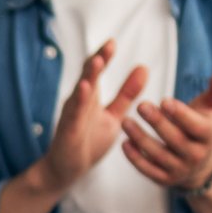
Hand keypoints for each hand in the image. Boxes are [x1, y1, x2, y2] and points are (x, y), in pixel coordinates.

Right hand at [36, 40, 149, 195]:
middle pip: (87, 75)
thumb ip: (126, 94)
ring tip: (98, 61)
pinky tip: (84, 89)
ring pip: (80, 91)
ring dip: (88, 76)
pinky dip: (79, 101)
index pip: (95, 71)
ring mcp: (72, 115)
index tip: (113, 42)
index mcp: (89, 96)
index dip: (104, 56)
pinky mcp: (69, 130)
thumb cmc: (88, 141)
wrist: (68, 169)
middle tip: (110, 44)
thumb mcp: (113, 116)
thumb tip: (143, 67)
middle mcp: (79, 101)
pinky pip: (74, 114)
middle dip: (97, 59)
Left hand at [123, 70, 211, 188]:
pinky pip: (149, 170)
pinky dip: (136, 159)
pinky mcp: (165, 179)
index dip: (181, 115)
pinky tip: (124, 143)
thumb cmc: (202, 124)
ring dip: (140, 139)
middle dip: (158, 123)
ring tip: (125, 121)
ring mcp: (180, 169)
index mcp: (209, 135)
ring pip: (159, 155)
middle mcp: (196, 155)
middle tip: (140, 105)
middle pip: (175, 140)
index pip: (197, 127)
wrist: (202, 161)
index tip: (164, 101)